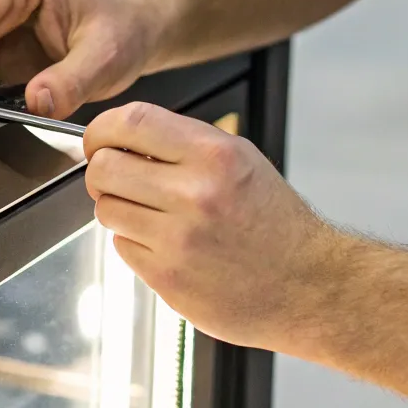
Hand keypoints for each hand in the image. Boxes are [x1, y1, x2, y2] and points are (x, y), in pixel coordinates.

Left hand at [83, 103, 345, 349]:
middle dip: (102, 170)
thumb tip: (123, 136)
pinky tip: (168, 244)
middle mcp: (194, 195)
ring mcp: (178, 240)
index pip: (130, 122)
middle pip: (104, 167)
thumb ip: (183, 143)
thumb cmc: (276, 222)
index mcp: (214, 155)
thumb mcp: (241, 160)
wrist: (308, 285)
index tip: (99, 138)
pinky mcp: (167, 278)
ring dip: (119, 208)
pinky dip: (136, 242)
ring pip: (107, 209)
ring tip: (151, 213)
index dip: (102, 129)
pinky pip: (123, 247)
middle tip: (116, 176)